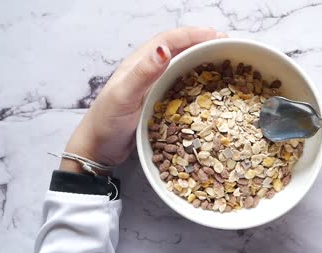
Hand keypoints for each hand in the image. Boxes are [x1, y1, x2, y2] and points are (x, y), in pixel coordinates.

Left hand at [61, 27, 226, 173]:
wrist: (96, 149)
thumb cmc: (106, 122)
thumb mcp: (123, 96)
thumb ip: (143, 73)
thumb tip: (164, 49)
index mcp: (139, 64)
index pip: (168, 40)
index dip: (192, 35)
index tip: (215, 35)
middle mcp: (148, 71)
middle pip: (177, 49)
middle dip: (201, 42)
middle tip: (225, 43)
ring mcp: (153, 86)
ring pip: (180, 65)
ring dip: (201, 58)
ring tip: (222, 59)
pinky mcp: (158, 101)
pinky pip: (181, 84)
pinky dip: (197, 79)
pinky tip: (209, 85)